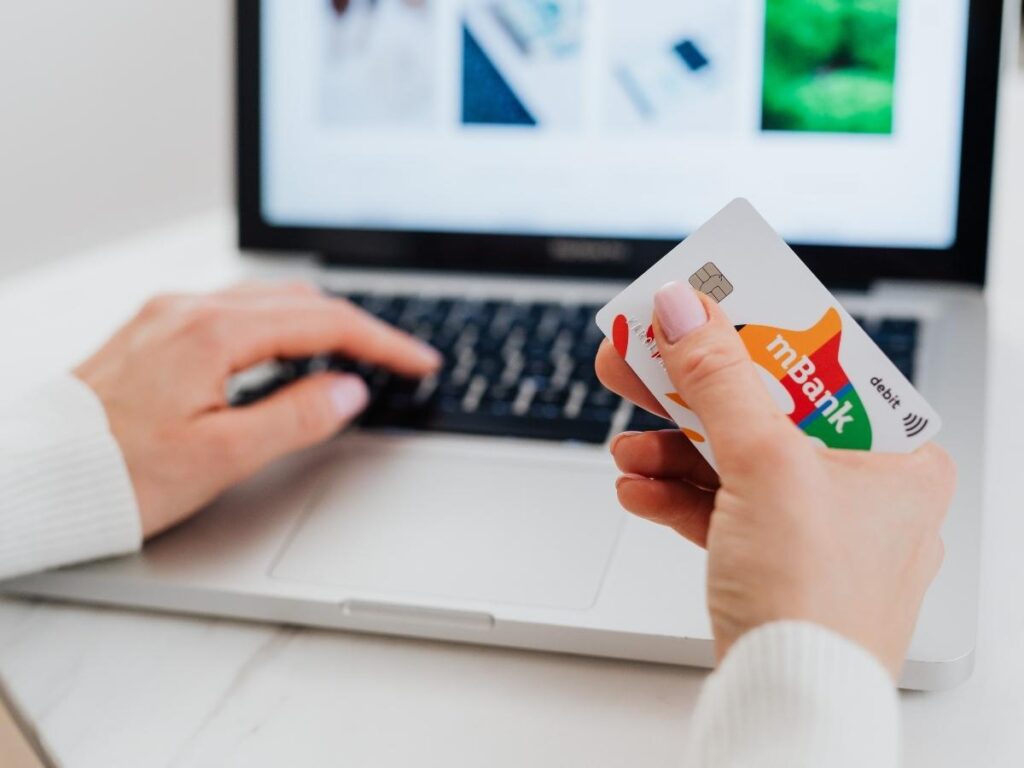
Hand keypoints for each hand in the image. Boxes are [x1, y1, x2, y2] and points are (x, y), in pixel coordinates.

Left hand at [74, 281, 440, 538]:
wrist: (35, 476)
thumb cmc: (114, 474)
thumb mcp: (220, 457)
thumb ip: (295, 417)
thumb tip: (349, 391)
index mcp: (211, 334)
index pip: (324, 324)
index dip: (383, 343)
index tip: (419, 362)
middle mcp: (189, 310)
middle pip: (301, 301)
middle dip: (360, 327)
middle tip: (399, 359)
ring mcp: (169, 315)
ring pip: (269, 300)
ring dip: (320, 322)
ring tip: (356, 354)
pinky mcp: (155, 329)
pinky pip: (235, 309)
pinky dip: (281, 324)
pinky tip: (289, 349)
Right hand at [596, 282, 954, 677]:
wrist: (788, 705)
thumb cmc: (815, 602)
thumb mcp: (765, 466)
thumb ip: (720, 379)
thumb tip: (686, 310)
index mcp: (896, 456)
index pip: (820, 365)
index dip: (755, 330)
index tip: (703, 306)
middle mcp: (863, 488)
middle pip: (764, 409)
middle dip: (692, 392)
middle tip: (641, 357)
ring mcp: (816, 526)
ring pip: (734, 459)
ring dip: (672, 450)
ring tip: (625, 447)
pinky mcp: (774, 557)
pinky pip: (722, 507)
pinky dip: (678, 496)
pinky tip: (638, 490)